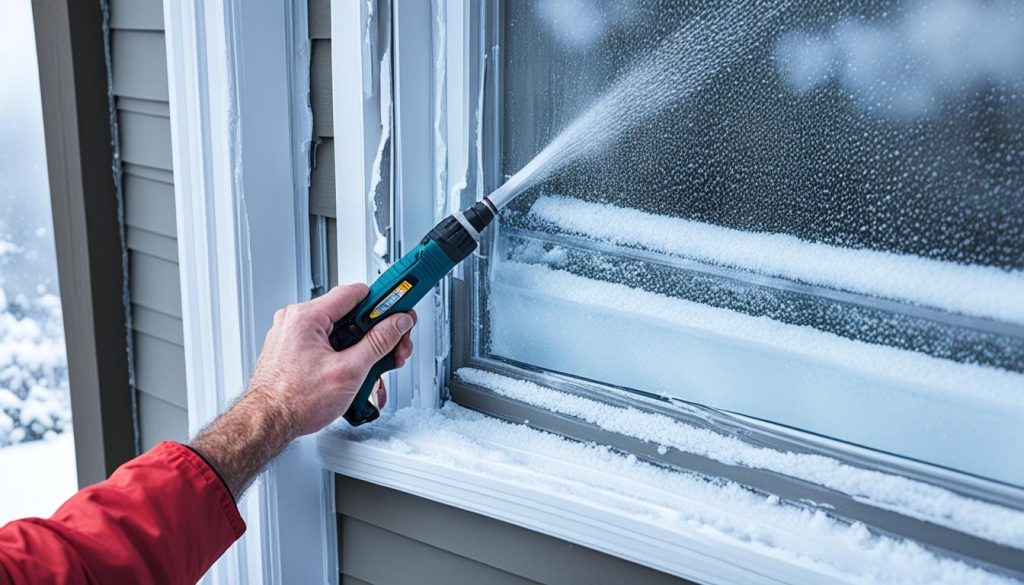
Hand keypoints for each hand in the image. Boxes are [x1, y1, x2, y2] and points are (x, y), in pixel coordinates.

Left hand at [249, 283, 416, 435]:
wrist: (267, 424)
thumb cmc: (294, 401)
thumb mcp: (349, 371)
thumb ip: (379, 342)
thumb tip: (396, 324)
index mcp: (306, 316)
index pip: (356, 293)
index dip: (384, 301)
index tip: (400, 306)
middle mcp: (296, 320)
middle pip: (350, 314)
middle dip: (376, 333)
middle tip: (393, 348)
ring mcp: (292, 336)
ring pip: (340, 332)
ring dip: (362, 349)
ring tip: (371, 370)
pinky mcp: (293, 351)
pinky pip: (326, 345)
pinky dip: (344, 356)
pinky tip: (354, 375)